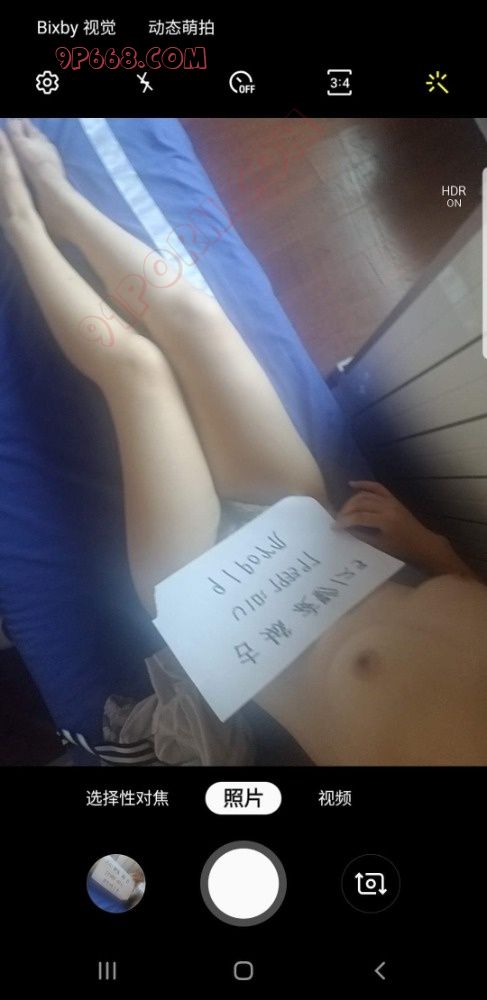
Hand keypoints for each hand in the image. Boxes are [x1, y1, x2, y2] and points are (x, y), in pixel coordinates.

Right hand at [334, 480, 452, 568]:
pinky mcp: (392, 499)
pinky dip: (364, 484)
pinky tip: (351, 484)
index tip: (334, 527)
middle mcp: (387, 507)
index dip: (344, 521)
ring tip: (343, 511)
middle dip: (346, 511)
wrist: (422, 544)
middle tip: (337, 520)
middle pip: (360, 503)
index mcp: (385, 521)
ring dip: (352, 501)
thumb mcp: (380, 545)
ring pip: (365, 495)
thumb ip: (362, 534)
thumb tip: (345, 529)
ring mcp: (390, 501)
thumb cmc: (402, 549)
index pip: (359, 517)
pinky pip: (377, 488)